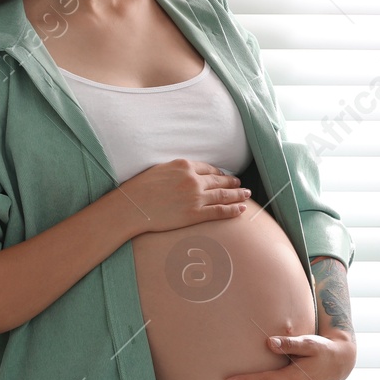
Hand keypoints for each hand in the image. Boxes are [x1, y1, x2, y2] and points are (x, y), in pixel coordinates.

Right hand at [114, 158, 249, 235]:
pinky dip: (232, 210)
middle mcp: (193, 180)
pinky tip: (241, 209)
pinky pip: (218, 211)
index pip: (209, 168)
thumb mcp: (161, 169)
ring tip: (246, 194)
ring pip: (223, 195)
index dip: (219, 173)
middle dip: (232, 183)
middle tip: (241, 184)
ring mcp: (195, 197)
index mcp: (184, 166)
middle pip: (219, 181)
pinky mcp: (194, 214)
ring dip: (237, 195)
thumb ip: (177, 170)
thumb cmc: (140, 188)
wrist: (132, 206)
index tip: (224, 176)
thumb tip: (187, 173)